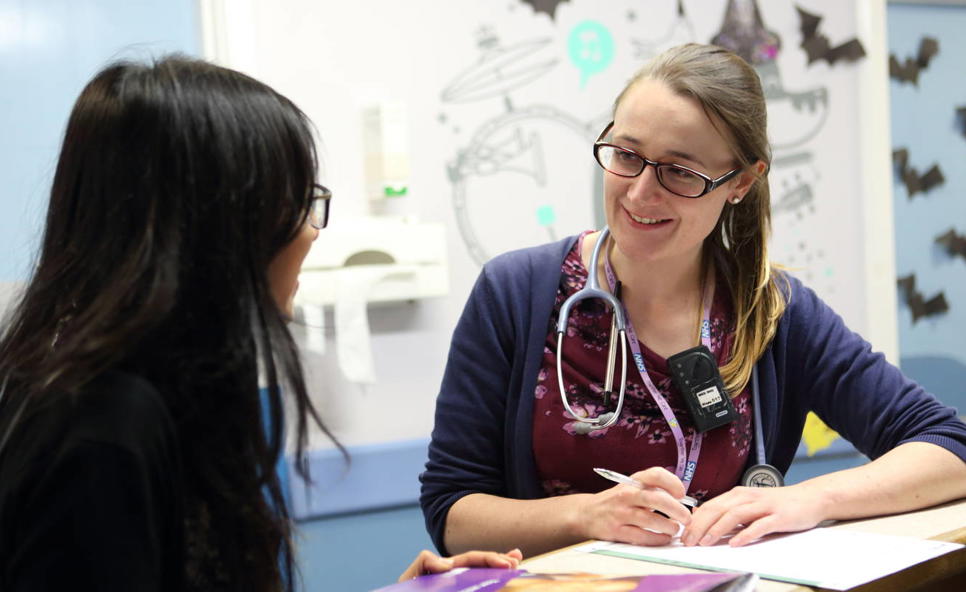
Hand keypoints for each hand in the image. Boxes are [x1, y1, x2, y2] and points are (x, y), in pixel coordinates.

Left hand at [397, 548, 522, 580]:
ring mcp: (463, 587)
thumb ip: (424, 562)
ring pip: (484, 579)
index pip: (472, 560)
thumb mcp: (411, 576)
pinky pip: (482, 589)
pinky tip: (504, 585)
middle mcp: (458, 578)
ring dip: (500, 571)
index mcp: (448, 569)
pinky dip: (493, 587)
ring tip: (515, 564)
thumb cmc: (409, 591)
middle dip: (500, 562)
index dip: (489, 557)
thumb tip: (447, 563)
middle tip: (515, 563)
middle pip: (483, 566)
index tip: (505, 561)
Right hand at [575, 467, 691, 545]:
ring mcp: (620, 513)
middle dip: (676, 509)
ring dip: (668, 527)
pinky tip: (664, 538)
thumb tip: (682, 500)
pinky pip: (641, 537)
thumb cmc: (618, 501)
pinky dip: (657, 539)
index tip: (682, 494)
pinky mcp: (616, 531)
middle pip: (655, 499)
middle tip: (687, 518)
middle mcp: (626, 494)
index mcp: (633, 481)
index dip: (673, 483)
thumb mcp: (632, 488)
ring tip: (674, 529)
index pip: (656, 474)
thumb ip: (654, 490)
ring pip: (650, 520)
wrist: (588, 513)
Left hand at [681, 483, 826, 546]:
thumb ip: (727, 509)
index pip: (710, 506)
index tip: (683, 534)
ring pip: (734, 515)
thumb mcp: (748, 503)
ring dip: (717, 529)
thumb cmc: (777, 504)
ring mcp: (763, 506)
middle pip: (718, 509)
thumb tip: (699, 515)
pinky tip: (735, 543)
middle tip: (689, 541)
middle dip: (700, 526)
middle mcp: (747, 497)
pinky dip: (746, 534)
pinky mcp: (778, 516)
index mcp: (737, 494)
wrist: (810, 498)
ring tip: (705, 542)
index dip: (694, 520)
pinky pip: (759, 525)